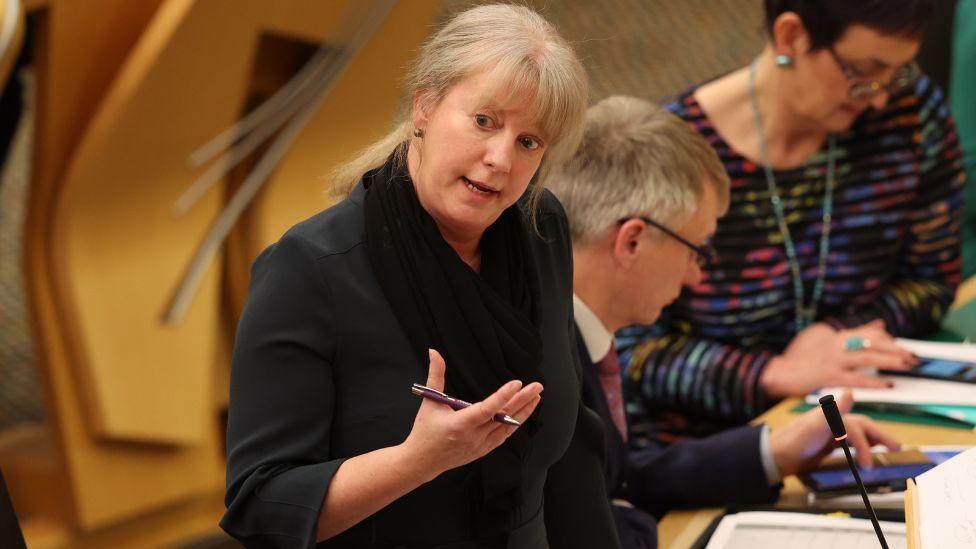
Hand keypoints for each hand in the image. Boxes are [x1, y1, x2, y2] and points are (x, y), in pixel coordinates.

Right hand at [397, 349, 543, 481]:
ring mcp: (480, 446)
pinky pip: (504, 436)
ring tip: (536, 396)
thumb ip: (435, 375)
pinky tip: (523, 412)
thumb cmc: (425, 431)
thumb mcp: (429, 401)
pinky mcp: (483, 451)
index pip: (487, 409)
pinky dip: (515, 424)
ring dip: (523, 411)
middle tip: (537, 386)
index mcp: (459, 425)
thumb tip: (434, 352)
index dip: (503, 396)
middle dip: (523, 400)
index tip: (517, 383)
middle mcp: (473, 437)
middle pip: (503, 417)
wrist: (422, 461)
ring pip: (507, 427)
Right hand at [760, 319, 916, 397]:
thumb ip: (854, 332)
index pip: (870, 333)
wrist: (779, 371)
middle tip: (914, 358)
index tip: (902, 349)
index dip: (890, 340)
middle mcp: (837, 344)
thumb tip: (880, 323)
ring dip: (890, 362)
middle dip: (896, 349)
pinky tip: (886, 385)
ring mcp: (833, 359)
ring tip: (907, 366)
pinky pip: (855, 379)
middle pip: (873, 343)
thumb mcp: (826, 338)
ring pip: (867, 358)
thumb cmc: (801, 358)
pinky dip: (872, 382)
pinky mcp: (827, 376)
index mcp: (838, 336)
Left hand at [770, 390, 900, 476]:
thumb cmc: (794, 440)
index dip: (866, 443)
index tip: (867, 463)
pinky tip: (868, 453)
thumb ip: (833, 410)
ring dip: (874, 441)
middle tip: (897, 448)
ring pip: (859, 434)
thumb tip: (850, 392)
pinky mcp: (828, 443)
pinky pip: (850, 443)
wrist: (776, 455)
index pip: (857, 426)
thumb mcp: (814, 426)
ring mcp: (831, 432)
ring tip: (888, 450)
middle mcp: (834, 421)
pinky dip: (862, 447)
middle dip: (880, 436)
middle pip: (863, 427)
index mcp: (832, 415)